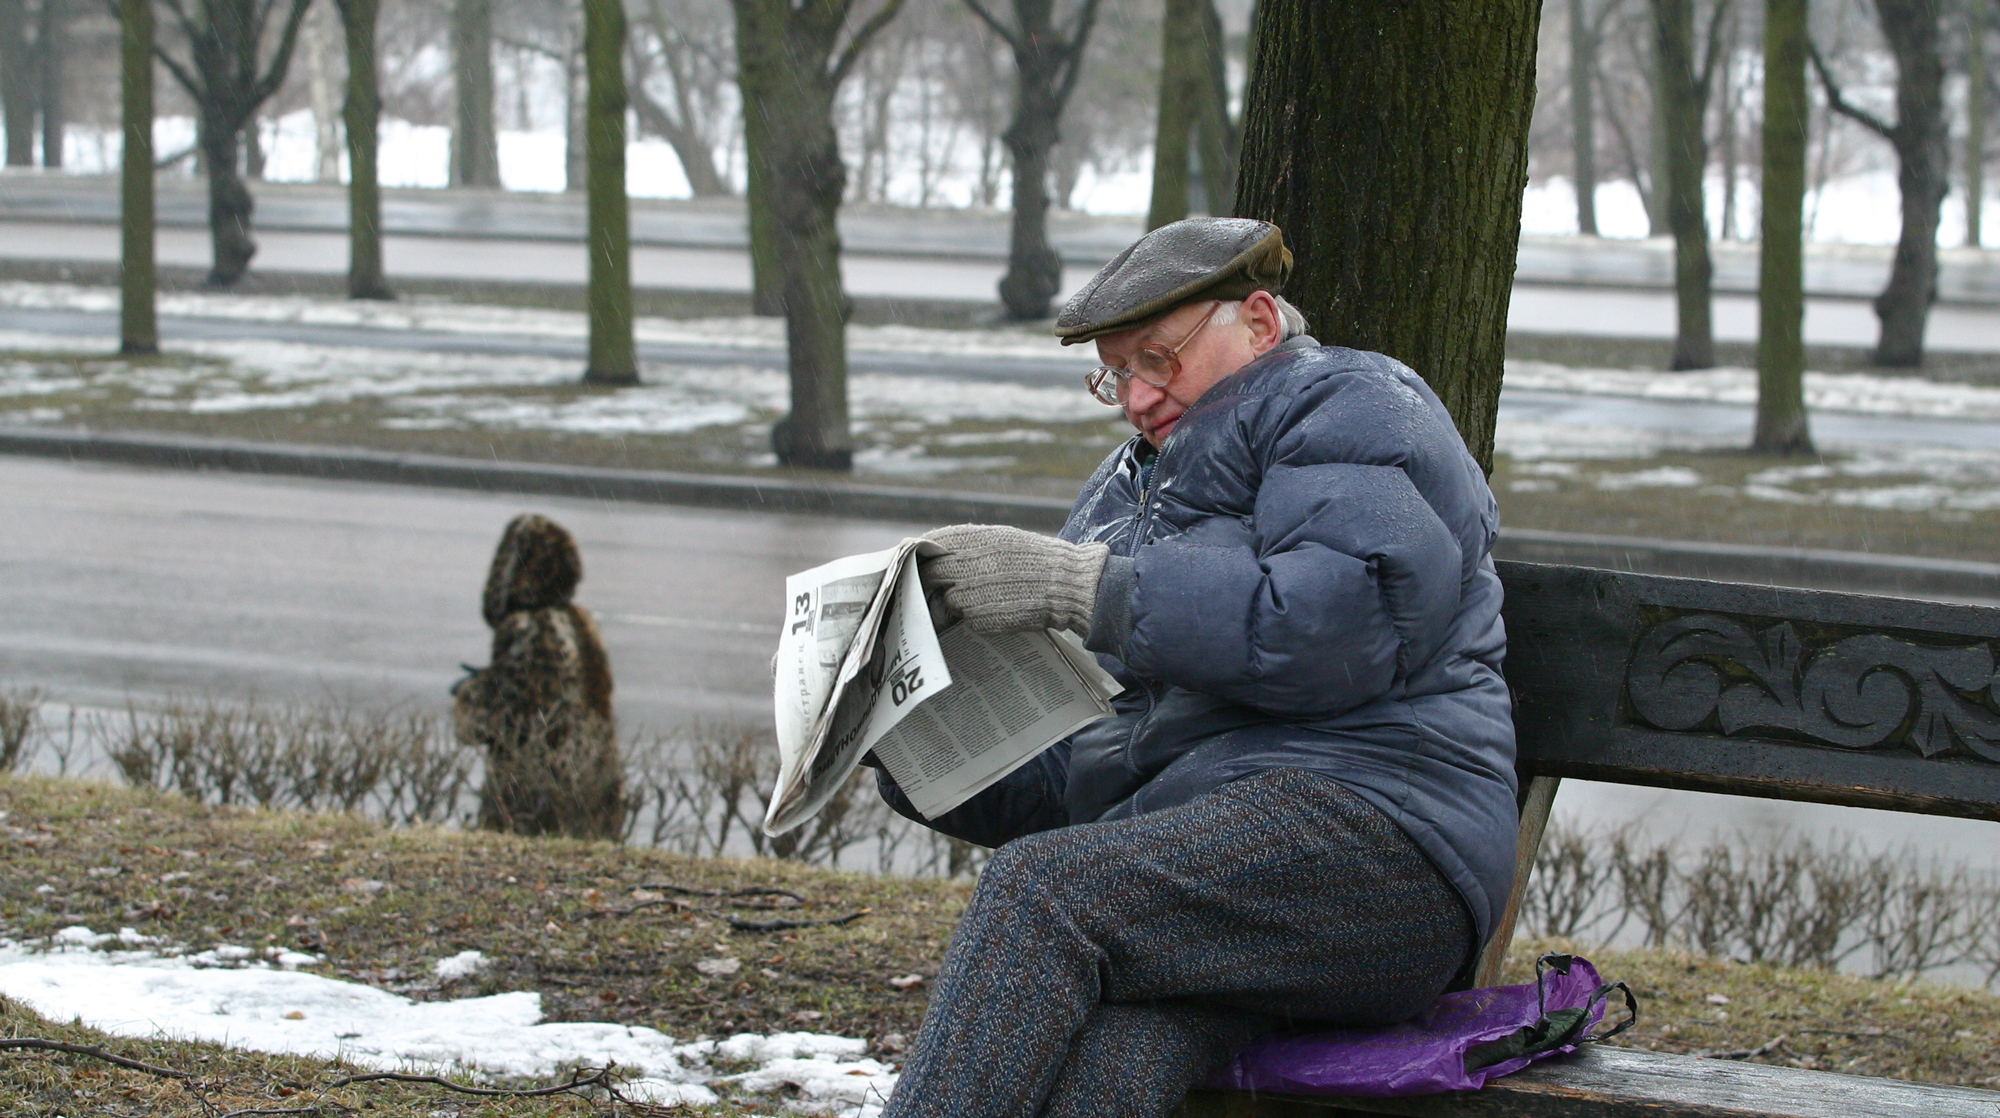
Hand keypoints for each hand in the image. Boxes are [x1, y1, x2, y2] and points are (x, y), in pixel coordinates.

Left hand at [919, 524, 1108, 635]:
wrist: (1066, 584)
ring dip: (959, 600)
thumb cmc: (1037, 560)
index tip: (924, 558)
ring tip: (986, 596)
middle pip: (932, 574)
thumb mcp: (1003, 538)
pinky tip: (998, 608)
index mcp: (974, 540)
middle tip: (943, 584)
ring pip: (949, 599)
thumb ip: (970, 543)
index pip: (932, 544)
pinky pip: (967, 618)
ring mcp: (971, 594)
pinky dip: (977, 615)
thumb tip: (938, 548)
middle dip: (933, 580)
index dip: (925, 552)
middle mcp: (967, 566)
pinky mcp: (980, 619)